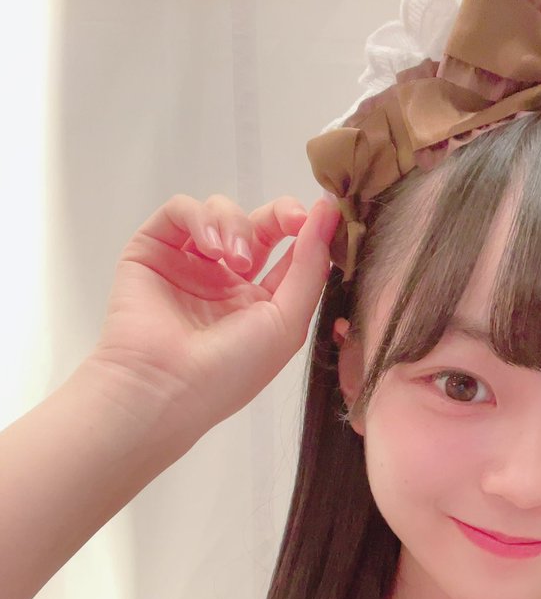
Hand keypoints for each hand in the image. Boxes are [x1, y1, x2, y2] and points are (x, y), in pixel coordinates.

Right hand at [89, 192, 340, 439]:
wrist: (166, 388)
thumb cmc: (231, 371)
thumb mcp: (287, 323)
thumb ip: (310, 268)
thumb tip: (329, 212)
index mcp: (259, 303)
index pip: (289, 252)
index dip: (308, 231)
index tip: (322, 220)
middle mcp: (224, 281)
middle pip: (258, 223)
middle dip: (280, 214)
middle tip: (293, 221)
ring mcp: (188, 264)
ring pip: (220, 212)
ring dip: (236, 226)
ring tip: (235, 261)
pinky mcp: (153, 249)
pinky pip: (180, 210)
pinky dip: (201, 219)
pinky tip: (210, 251)